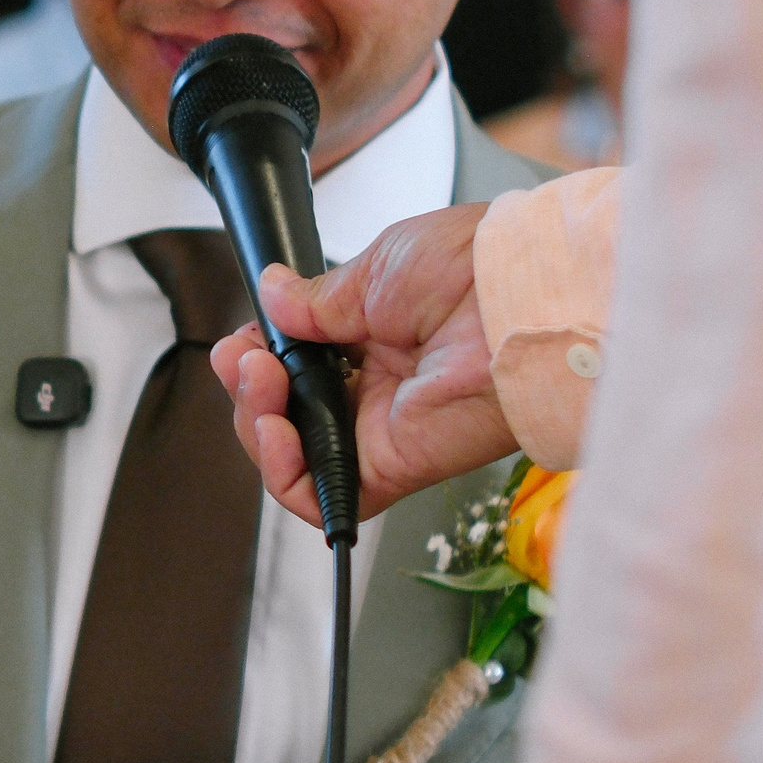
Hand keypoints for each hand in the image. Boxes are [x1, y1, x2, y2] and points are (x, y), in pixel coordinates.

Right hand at [211, 203, 514, 529]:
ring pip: (293, 454)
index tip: (245, 339)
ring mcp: (379, 430)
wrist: (517, 300)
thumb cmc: (470, 269)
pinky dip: (283, 471)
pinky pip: (321, 493)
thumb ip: (318, 298)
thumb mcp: (376, 268)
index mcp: (372, 338)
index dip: (259, 357)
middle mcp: (374, 389)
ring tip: (259, 382)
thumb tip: (272, 295)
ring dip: (255, 421)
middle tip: (246, 359)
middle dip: (247, 386)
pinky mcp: (390, 467)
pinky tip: (275, 429)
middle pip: (284, 412)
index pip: (295, 365)